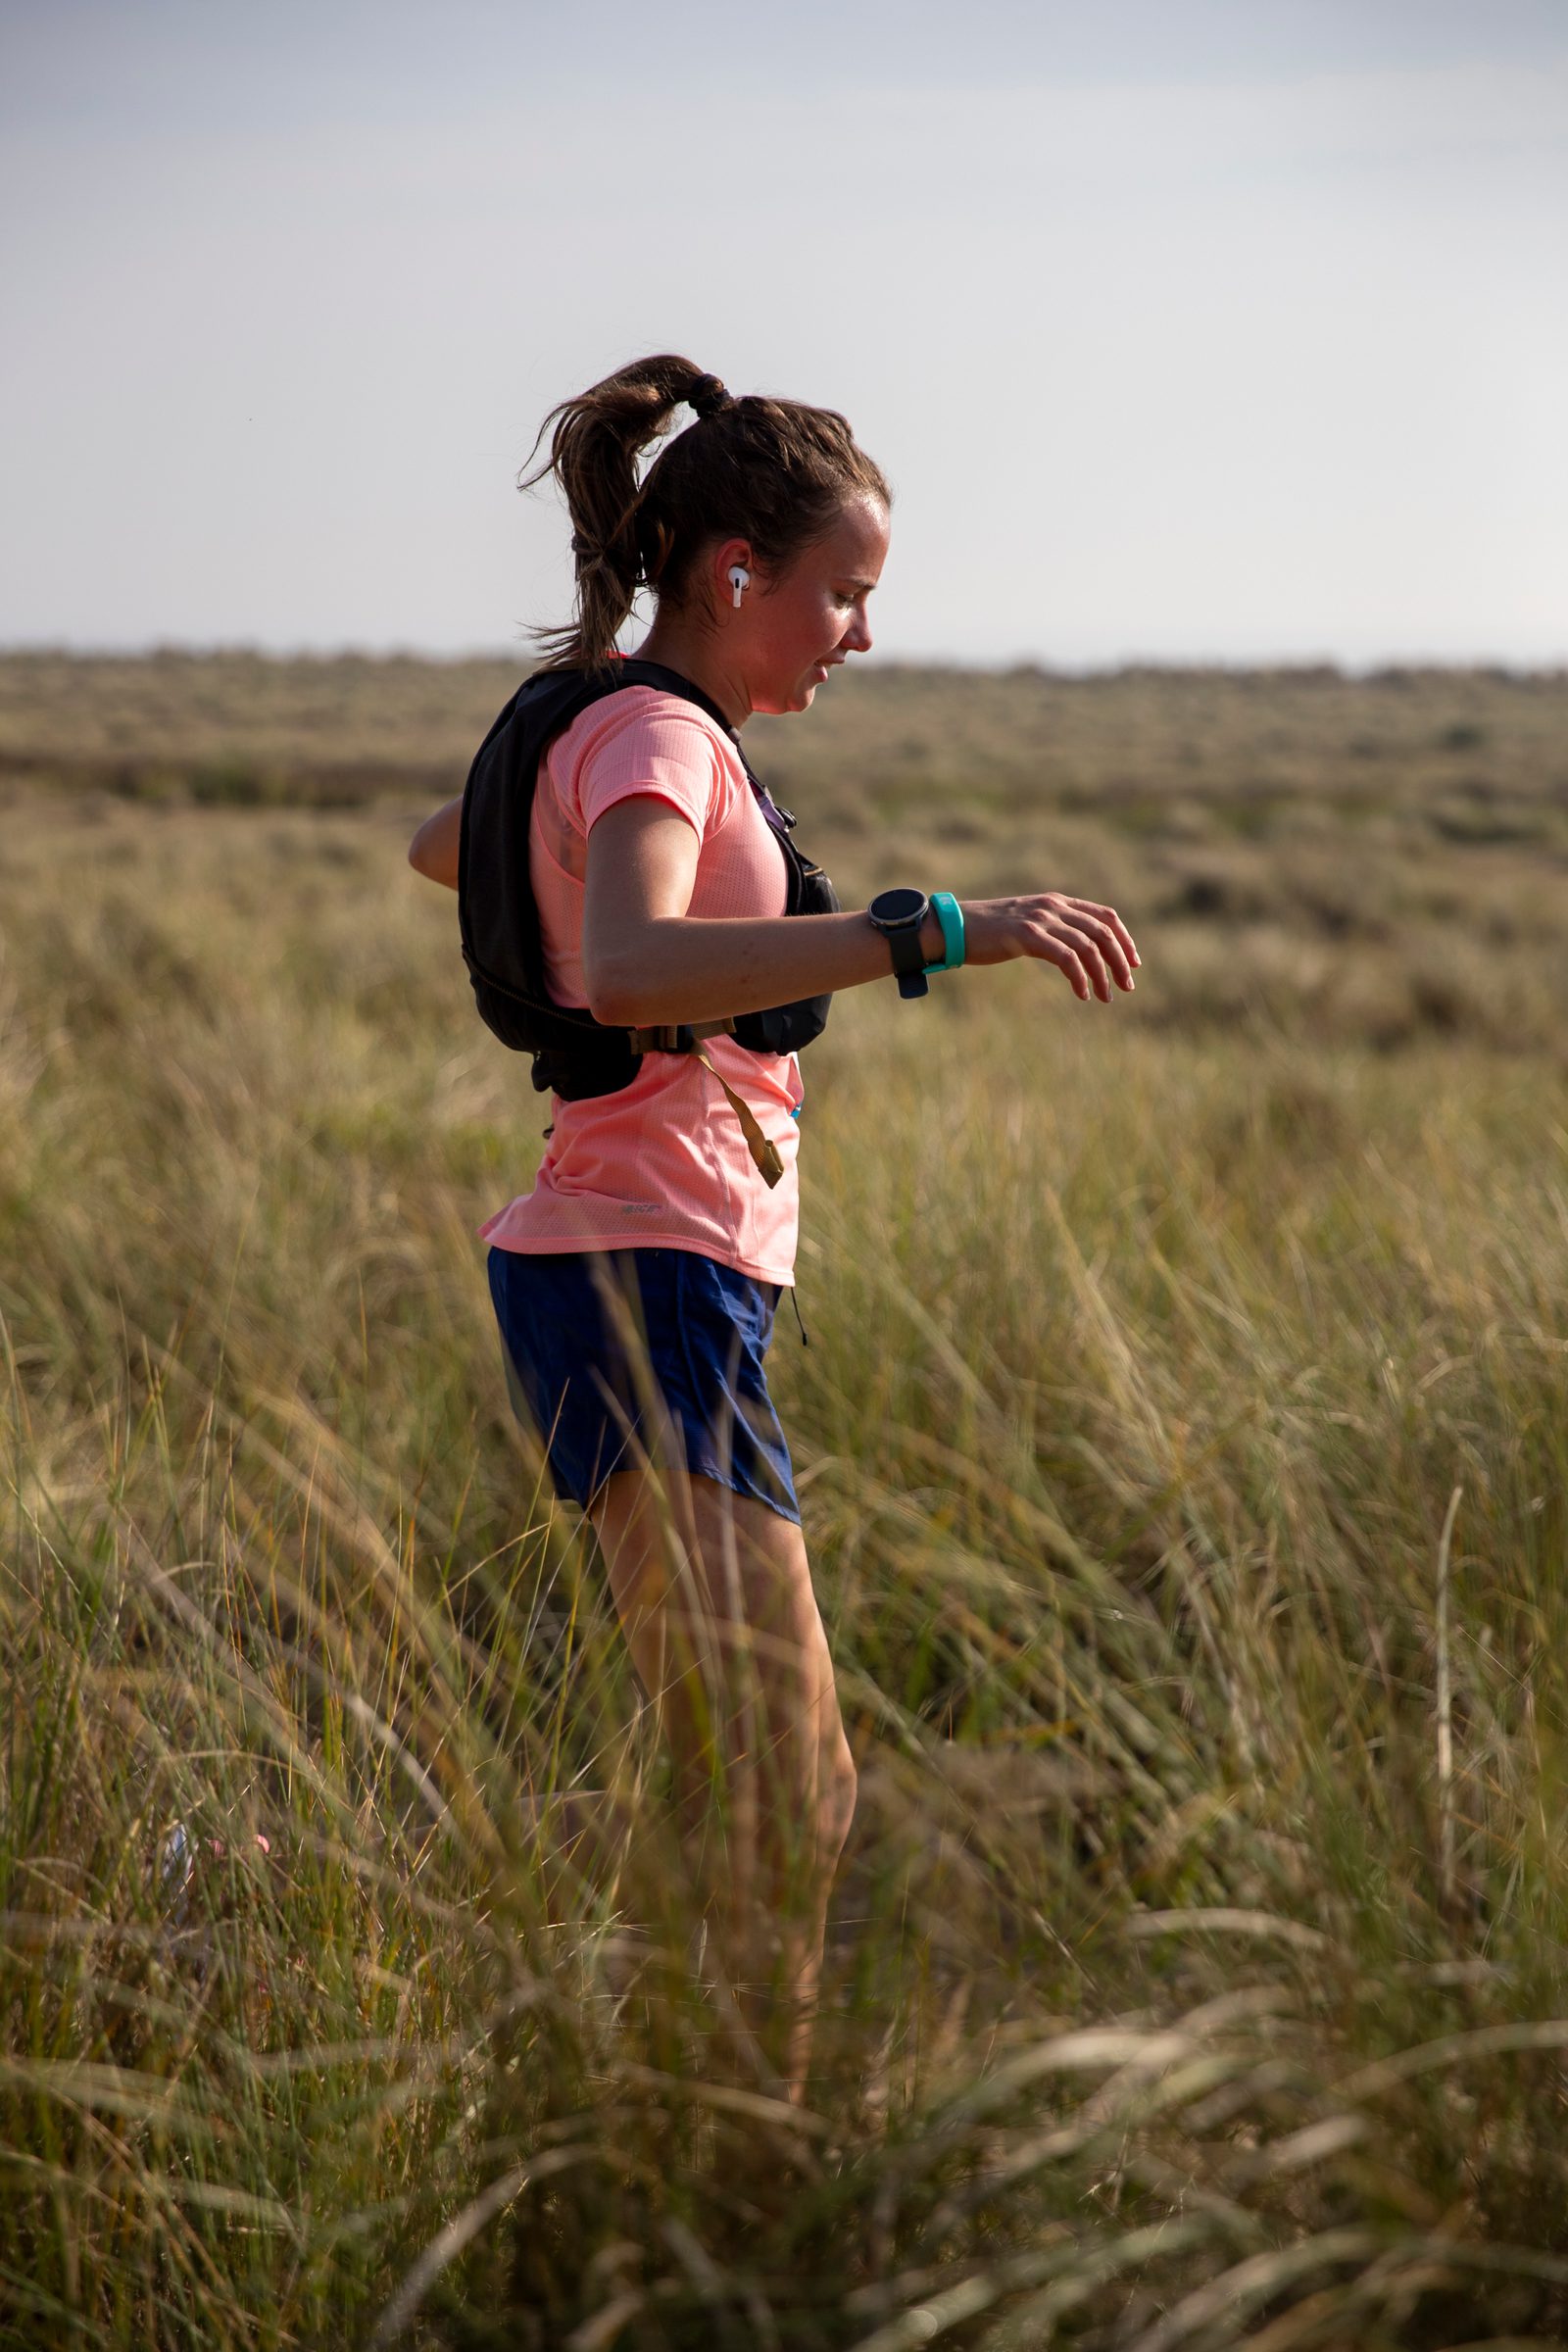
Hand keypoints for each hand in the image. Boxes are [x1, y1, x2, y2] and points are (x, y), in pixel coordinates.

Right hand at [935, 893, 1139, 1001]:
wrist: (956, 928)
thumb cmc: (989, 933)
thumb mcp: (1028, 926)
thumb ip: (1053, 932)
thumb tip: (1077, 954)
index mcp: (1057, 902)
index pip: (1105, 916)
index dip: (1125, 939)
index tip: (1134, 963)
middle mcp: (1053, 906)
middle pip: (1103, 932)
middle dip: (1120, 961)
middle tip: (1127, 986)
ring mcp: (1041, 919)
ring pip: (1088, 947)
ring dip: (1102, 975)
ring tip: (1105, 997)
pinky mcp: (1028, 935)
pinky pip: (1066, 958)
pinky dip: (1079, 978)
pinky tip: (1082, 994)